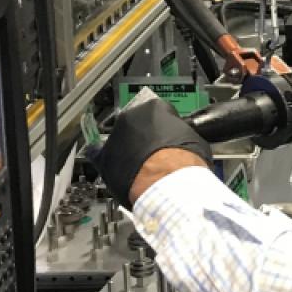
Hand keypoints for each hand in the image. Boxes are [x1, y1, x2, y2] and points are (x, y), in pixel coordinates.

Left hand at [91, 96, 212, 207]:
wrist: (169, 183)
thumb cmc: (183, 162)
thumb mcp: (193, 139)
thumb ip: (180, 135)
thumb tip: (180, 142)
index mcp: (154, 108)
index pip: (159, 111)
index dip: (165, 127)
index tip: (168, 137)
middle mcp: (131, 117)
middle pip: (136, 124)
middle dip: (144, 137)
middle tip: (155, 153)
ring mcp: (115, 137)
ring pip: (120, 140)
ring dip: (129, 150)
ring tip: (143, 167)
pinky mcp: (104, 158)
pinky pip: (97, 154)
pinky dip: (104, 159)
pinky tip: (113, 165)